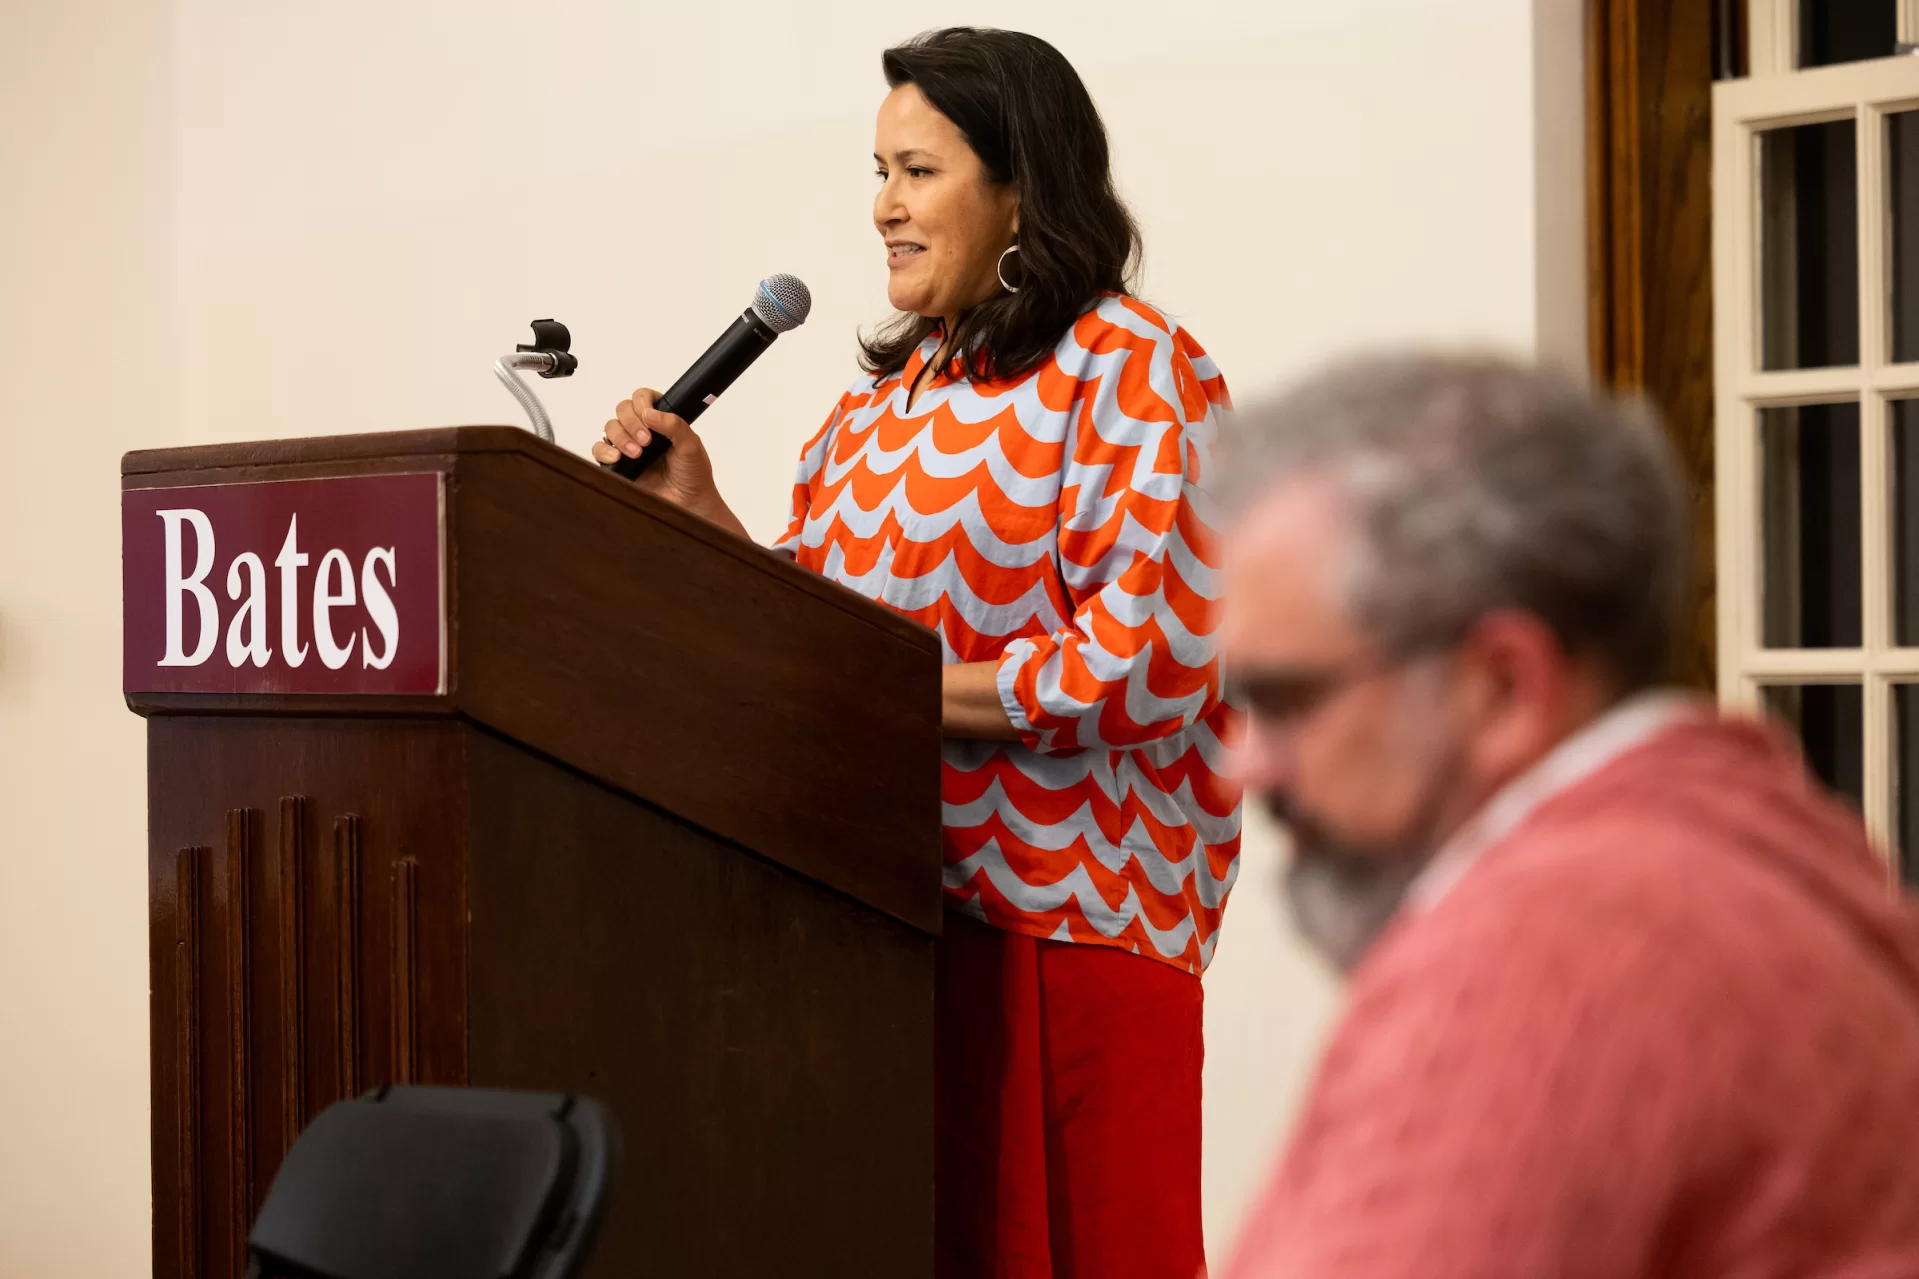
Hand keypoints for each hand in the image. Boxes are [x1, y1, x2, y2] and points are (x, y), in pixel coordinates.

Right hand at [592, 388, 745, 535]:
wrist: (688, 503)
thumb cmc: (693, 474)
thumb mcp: (691, 444)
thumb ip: (674, 425)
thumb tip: (649, 413)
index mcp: (661, 419)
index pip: (642, 397)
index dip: (642, 402)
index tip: (648, 416)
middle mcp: (643, 429)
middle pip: (622, 410)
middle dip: (631, 423)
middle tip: (646, 441)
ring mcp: (628, 446)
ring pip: (610, 427)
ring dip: (621, 437)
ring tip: (637, 454)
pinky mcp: (618, 464)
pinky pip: (599, 450)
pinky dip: (605, 451)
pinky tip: (618, 458)